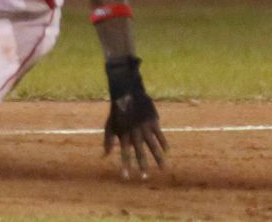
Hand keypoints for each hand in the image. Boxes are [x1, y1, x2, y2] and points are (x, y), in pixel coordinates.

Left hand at [102, 56, 168, 179]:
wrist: (127, 93)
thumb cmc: (117, 112)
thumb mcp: (109, 125)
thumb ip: (108, 141)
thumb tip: (105, 156)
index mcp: (123, 134)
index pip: (123, 154)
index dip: (125, 165)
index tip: (126, 177)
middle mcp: (134, 133)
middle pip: (139, 152)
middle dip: (142, 166)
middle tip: (145, 178)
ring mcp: (144, 127)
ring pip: (153, 146)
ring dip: (158, 159)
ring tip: (162, 170)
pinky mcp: (153, 121)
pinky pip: (160, 135)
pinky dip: (164, 144)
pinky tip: (167, 152)